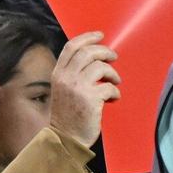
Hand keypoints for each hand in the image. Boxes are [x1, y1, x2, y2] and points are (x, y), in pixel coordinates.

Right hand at [47, 30, 120, 148]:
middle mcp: (66, 77)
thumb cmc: (68, 114)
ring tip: (114, 82)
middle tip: (113, 57)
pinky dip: (115, 92)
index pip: (71, 47)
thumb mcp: (63, 89)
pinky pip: (109, 87)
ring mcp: (78, 87)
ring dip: (112, 73)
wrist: (66, 137)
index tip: (99, 35)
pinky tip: (113, 98)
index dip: (87, 37)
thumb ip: (73, 74)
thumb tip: (94, 59)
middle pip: (88, 52)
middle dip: (105, 51)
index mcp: (58, 73)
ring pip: (100, 67)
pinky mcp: (91, 99)